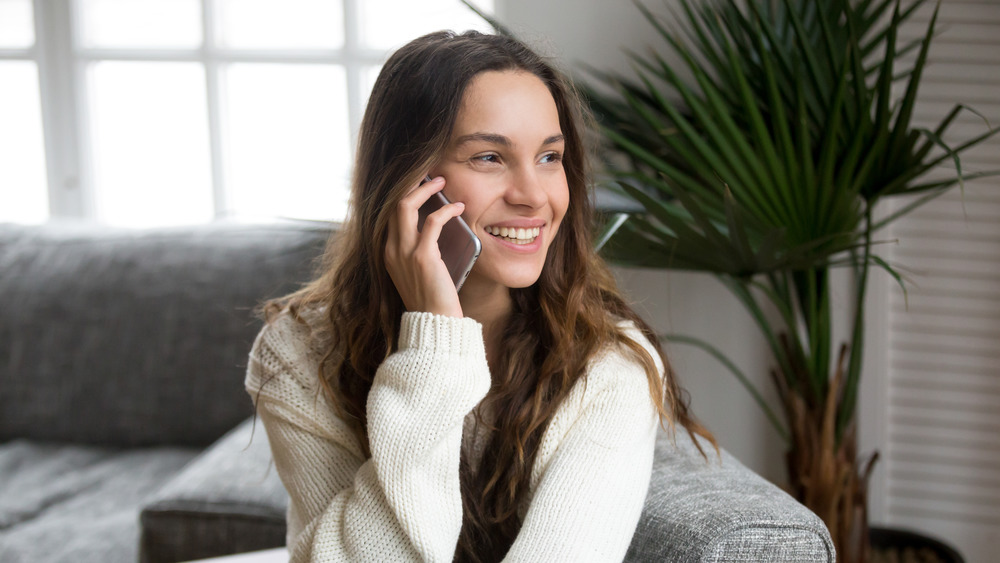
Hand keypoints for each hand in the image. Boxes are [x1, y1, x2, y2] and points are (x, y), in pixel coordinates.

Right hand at [385, 175, 464, 317]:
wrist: (434, 325)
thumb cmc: (431, 300)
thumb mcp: (417, 273)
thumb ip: (418, 251)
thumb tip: (434, 227)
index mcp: (388, 253)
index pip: (388, 214)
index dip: (403, 194)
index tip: (419, 183)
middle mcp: (391, 250)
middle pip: (392, 203)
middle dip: (410, 184)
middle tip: (430, 175)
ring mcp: (404, 253)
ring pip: (405, 205)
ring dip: (425, 188)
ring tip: (442, 181)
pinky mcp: (423, 257)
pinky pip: (433, 222)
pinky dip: (447, 211)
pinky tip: (458, 208)